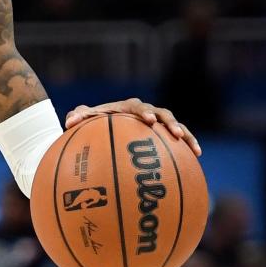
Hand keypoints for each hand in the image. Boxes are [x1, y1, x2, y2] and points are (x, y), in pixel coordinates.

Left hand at [64, 98, 200, 155]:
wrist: (101, 127)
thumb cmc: (91, 124)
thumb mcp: (82, 121)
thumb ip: (77, 117)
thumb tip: (68, 122)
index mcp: (128, 107)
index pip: (139, 108)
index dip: (146, 113)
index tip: (149, 122)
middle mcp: (146, 113)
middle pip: (163, 114)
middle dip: (171, 123)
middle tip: (174, 133)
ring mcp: (156, 123)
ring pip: (175, 126)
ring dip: (185, 136)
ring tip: (194, 149)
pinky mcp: (162, 134)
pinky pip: (178, 140)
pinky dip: (187, 147)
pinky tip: (196, 158)